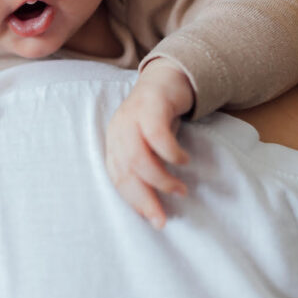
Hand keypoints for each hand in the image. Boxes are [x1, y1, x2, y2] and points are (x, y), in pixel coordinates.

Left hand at [105, 59, 193, 227]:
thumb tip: (153, 206)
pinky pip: (157, 136)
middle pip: (125, 171)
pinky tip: (183, 161)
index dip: (134, 201)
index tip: (154, 219)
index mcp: (114, 142)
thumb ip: (146, 169)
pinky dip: (170, 153)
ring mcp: (131, 116)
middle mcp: (118, 130)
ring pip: (138, 157)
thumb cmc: (158, 118)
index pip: (118, 178)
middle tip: (162, 219)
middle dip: (144, 199)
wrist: (167, 77)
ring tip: (179, 189)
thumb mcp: (148, 145)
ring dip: (160, 179)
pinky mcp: (149, 105)